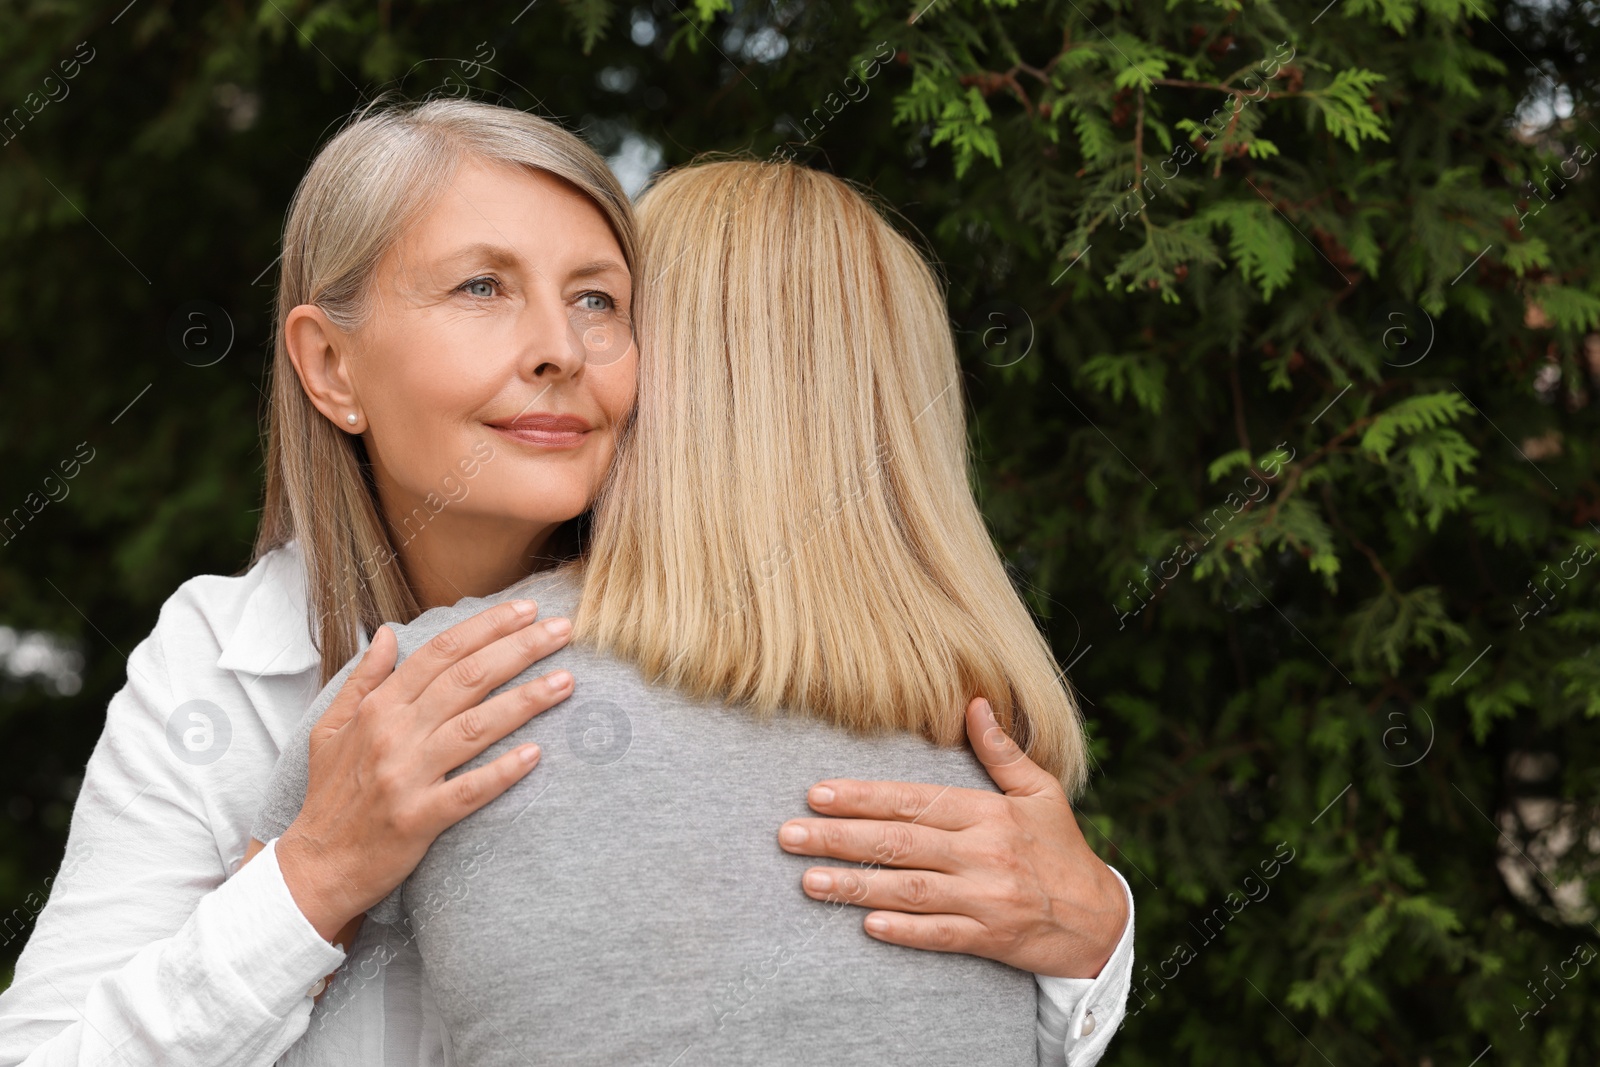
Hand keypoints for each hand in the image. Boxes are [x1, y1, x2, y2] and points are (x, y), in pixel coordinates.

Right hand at [277, 599, 572, 941]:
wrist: (315, 867)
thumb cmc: (331, 796)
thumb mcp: (331, 728)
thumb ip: (364, 679)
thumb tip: (387, 633)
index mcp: (378, 708)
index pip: (440, 653)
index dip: (486, 627)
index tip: (526, 610)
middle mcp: (393, 734)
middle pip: (467, 679)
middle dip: (519, 649)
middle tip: (561, 629)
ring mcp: (406, 776)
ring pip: (475, 727)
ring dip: (525, 701)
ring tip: (566, 681)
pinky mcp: (418, 818)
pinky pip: (468, 790)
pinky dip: (502, 772)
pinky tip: (536, 755)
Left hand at [777, 697, 1127, 978]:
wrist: (1100, 919)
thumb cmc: (1061, 849)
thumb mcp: (1040, 792)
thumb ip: (1001, 751)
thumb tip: (974, 702)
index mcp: (990, 813)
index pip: (915, 800)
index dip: (864, 796)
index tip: (817, 792)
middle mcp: (985, 853)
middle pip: (901, 843)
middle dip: (840, 838)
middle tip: (789, 835)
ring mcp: (986, 899)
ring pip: (911, 890)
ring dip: (856, 885)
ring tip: (807, 881)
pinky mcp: (989, 939)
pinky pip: (940, 935)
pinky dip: (904, 930)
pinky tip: (866, 925)